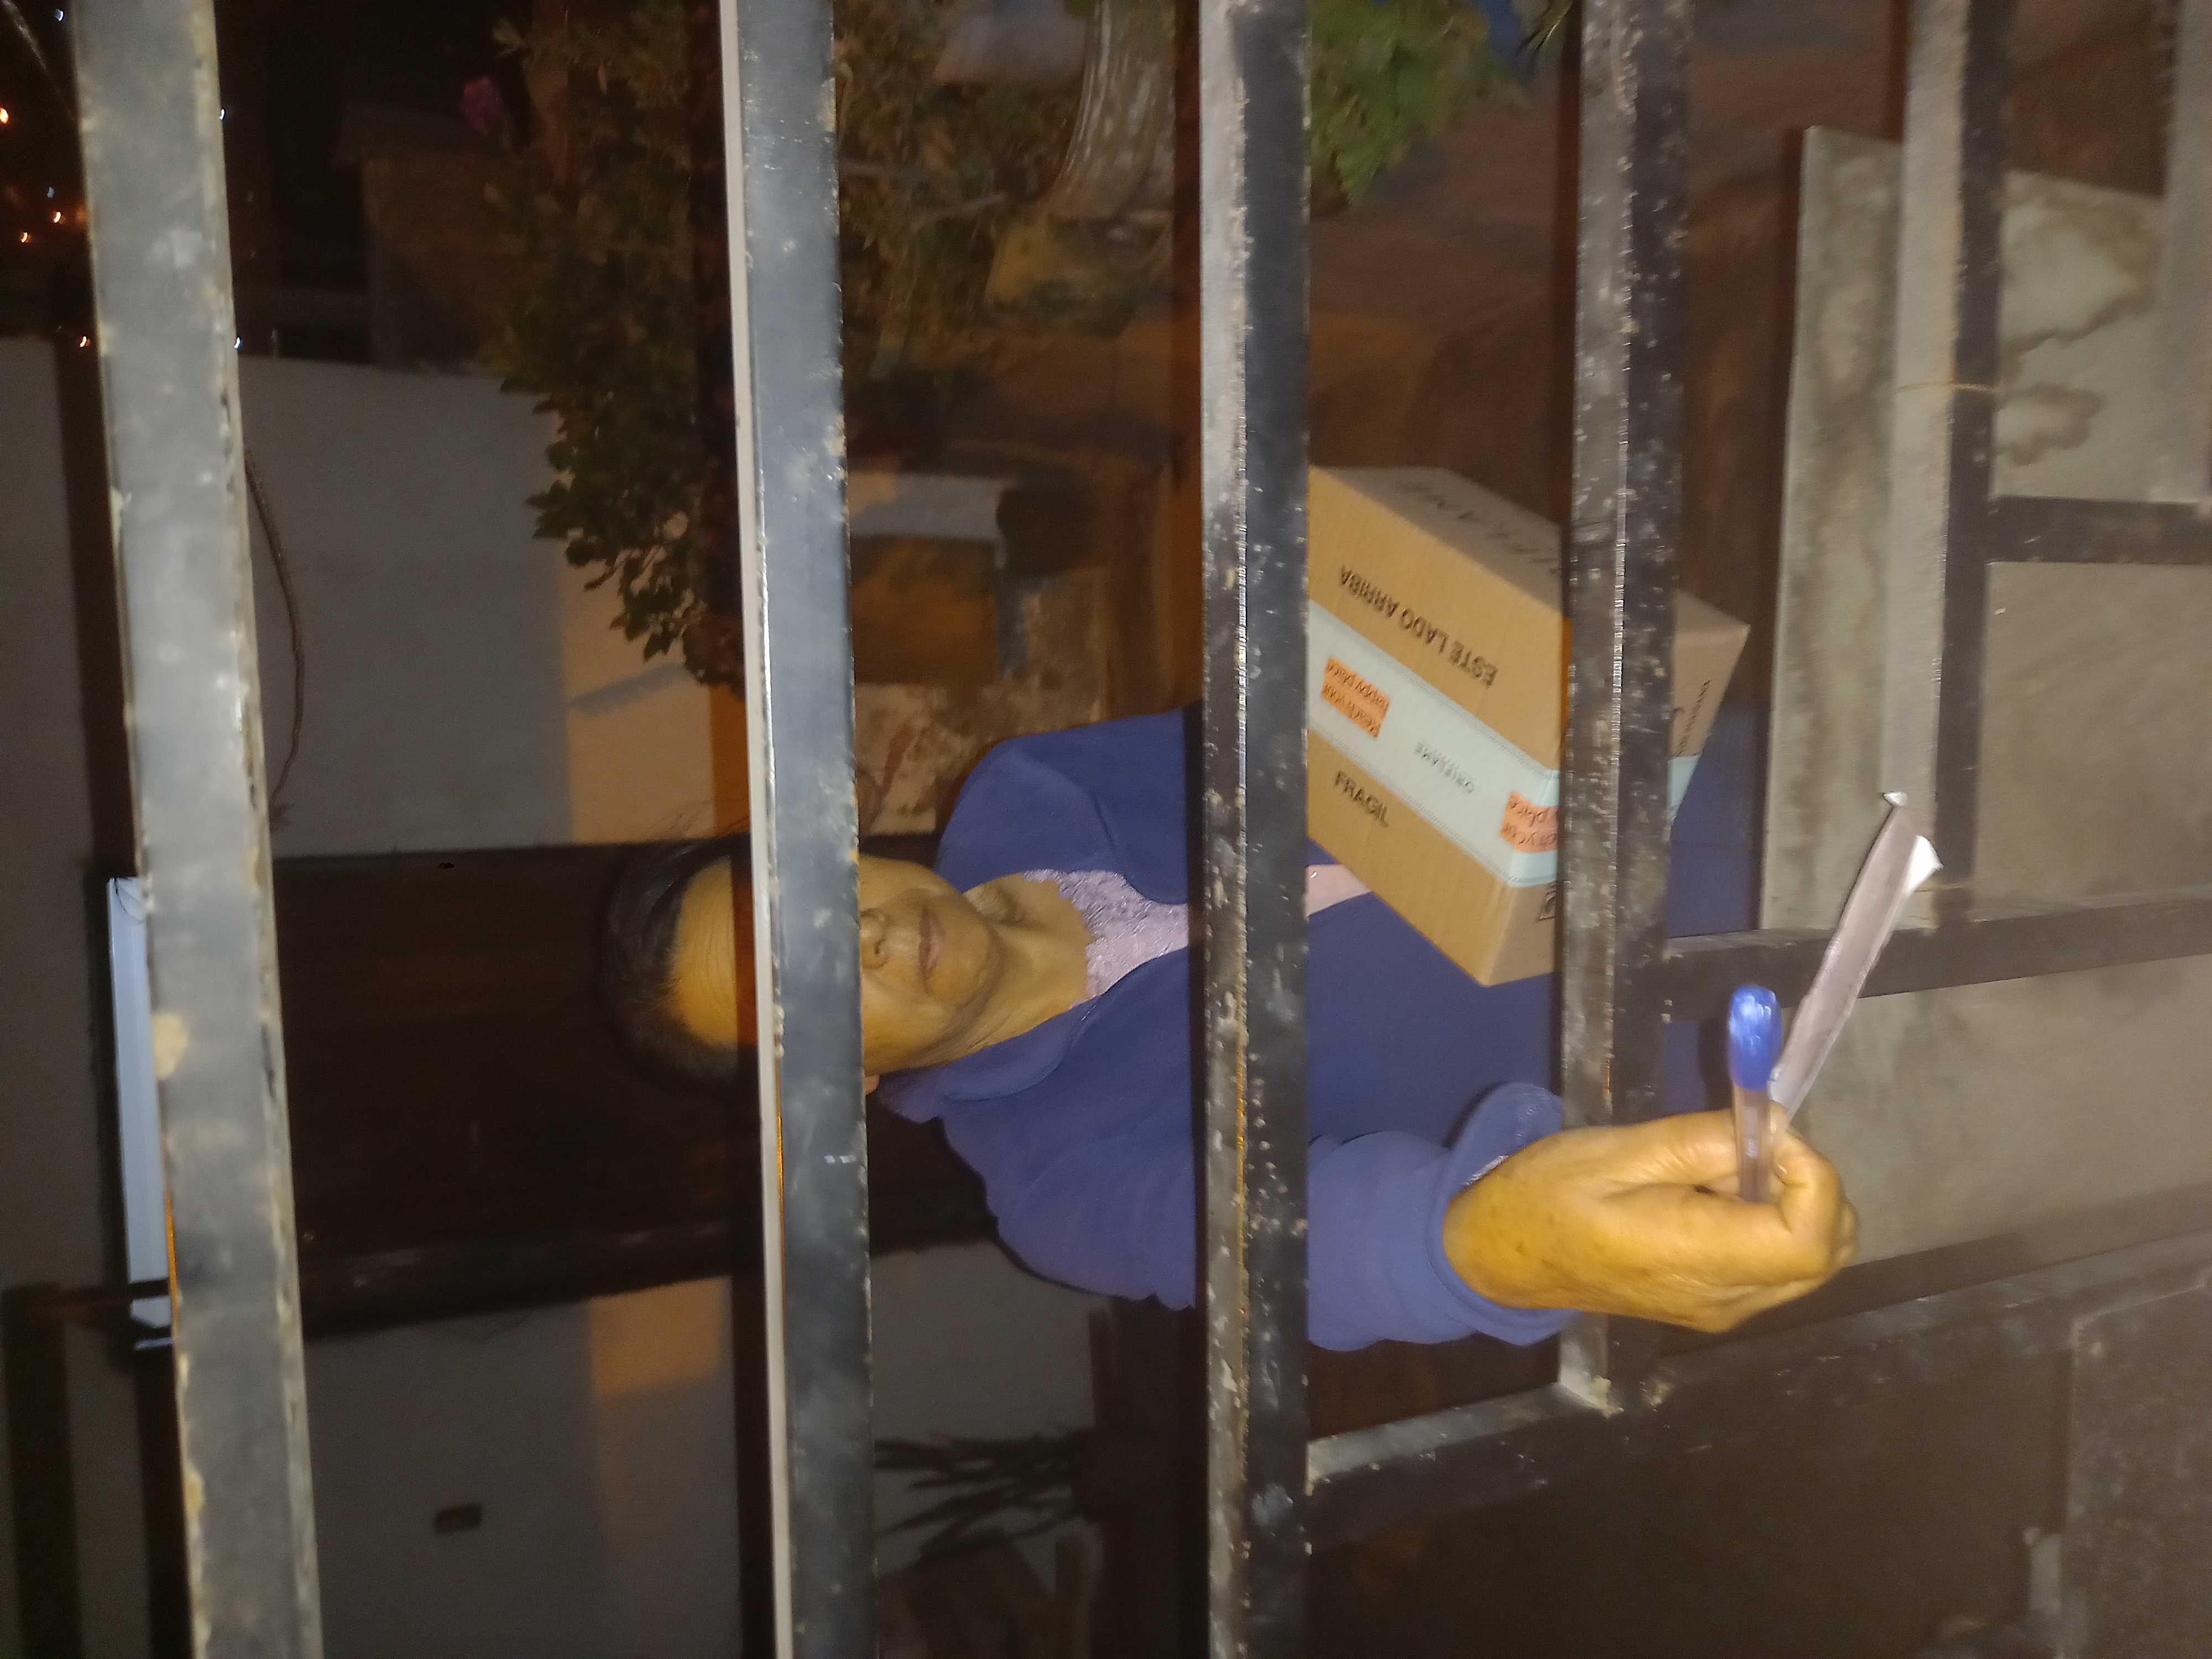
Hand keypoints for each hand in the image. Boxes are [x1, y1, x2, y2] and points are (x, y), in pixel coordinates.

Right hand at [1442, 1110, 1857, 1332]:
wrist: (1503, 1258)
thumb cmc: (1545, 1197)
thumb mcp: (1614, 1151)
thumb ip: (1700, 1141)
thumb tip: (1775, 1123)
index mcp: (1694, 1259)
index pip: (1808, 1238)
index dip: (1813, 1176)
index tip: (1766, 1131)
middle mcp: (1725, 1299)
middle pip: (1826, 1250)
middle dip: (1809, 1185)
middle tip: (1745, 1143)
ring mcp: (1724, 1309)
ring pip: (1812, 1259)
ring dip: (1792, 1201)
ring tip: (1722, 1167)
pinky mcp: (1717, 1305)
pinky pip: (1780, 1266)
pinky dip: (1772, 1221)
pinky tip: (1714, 1194)